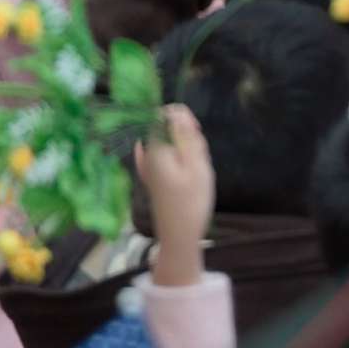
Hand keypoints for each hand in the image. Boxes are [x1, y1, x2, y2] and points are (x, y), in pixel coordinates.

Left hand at [136, 105, 214, 283]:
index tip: (197, 132)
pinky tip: (183, 167)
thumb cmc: (191, 201)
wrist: (179, 236)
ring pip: (170, 146)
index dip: (183, 118)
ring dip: (187, 152)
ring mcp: (149, 168)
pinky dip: (179, 161)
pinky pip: (166, 160)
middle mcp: (148, 156)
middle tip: (199, 157)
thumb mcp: (196, 165)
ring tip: (197, 171)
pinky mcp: (154, 180)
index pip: (164, 116)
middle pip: (168, 131)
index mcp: (156, 149)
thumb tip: (175, 111)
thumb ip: (186, 137)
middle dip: (187, 137)